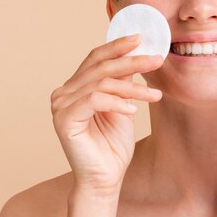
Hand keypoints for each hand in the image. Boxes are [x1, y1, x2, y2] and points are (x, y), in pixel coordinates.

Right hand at [50, 34, 163, 192]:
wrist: (105, 178)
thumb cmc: (113, 145)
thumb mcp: (123, 105)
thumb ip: (123, 81)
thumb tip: (135, 54)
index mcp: (74, 87)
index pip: (95, 58)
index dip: (117, 46)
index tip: (140, 38)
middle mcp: (63, 92)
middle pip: (100, 67)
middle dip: (131, 61)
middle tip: (157, 59)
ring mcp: (60, 105)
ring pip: (101, 83)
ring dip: (132, 87)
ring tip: (154, 95)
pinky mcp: (63, 119)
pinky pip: (94, 100)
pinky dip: (117, 102)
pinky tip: (133, 111)